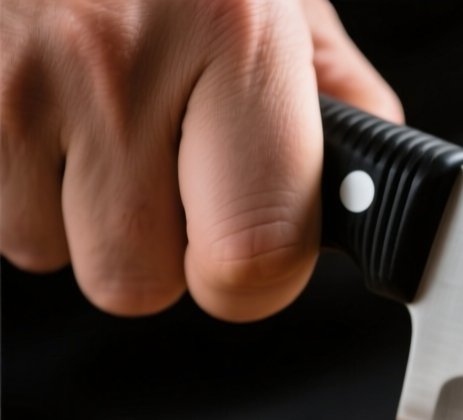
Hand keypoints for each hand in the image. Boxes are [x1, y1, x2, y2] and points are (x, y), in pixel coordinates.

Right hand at [1, 0, 399, 318]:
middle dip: (154, 247)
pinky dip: (9, 172)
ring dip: (70, 206)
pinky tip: (34, 96)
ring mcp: (16, 77)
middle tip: (158, 165)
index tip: (252, 256)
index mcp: (234, 33)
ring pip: (49, 252)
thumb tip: (366, 186)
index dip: (254, 279)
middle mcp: (120, 58)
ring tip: (87, 108)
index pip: (255, 258)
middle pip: (138, 282)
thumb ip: (331, 90)